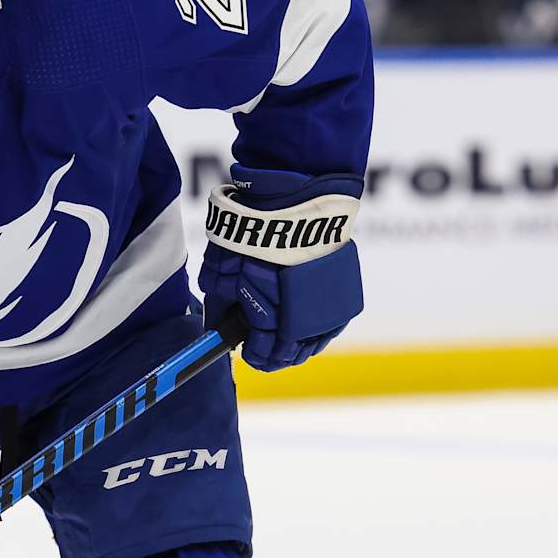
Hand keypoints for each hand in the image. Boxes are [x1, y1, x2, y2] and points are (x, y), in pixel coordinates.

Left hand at [198, 167, 364, 371]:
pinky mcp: (343, 294)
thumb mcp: (221, 273)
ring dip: (298, 346)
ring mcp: (326, 309)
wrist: (294, 201)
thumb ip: (219, 307)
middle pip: (290, 355)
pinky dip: (319, 330)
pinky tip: (308, 328)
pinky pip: (332, 324)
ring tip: (286, 341)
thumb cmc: (250, 235)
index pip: (263, 354)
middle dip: (275, 356)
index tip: (249, 353)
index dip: (255, 356)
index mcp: (268, 318)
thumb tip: (214, 330)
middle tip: (266, 352)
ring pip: (313, 343)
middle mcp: (300, 321)